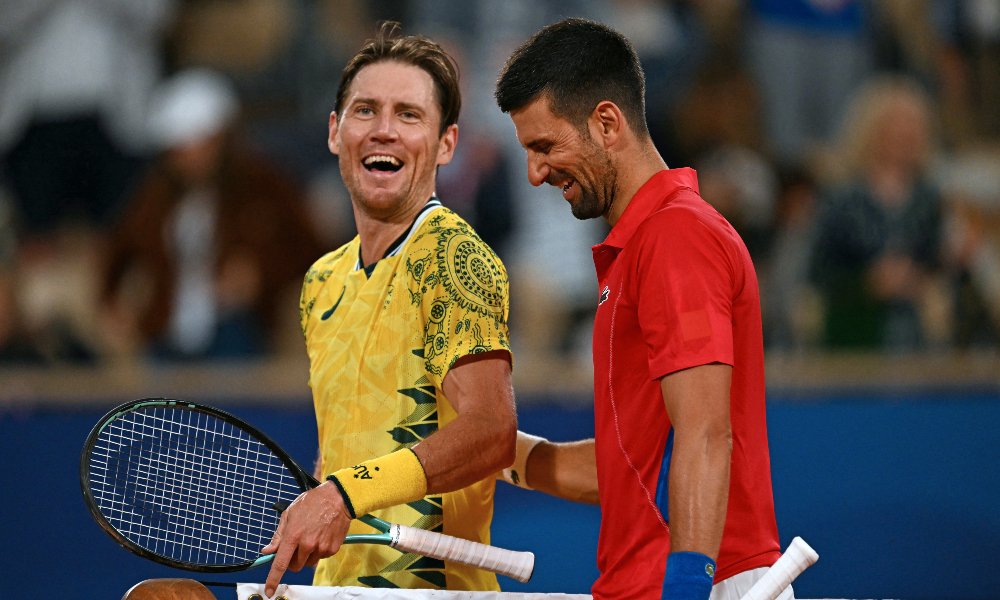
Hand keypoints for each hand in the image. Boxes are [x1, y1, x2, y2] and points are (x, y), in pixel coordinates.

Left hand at [262, 481, 351, 596]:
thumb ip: (278, 535)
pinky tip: (321, 536)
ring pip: (308, 563)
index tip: (269, 591)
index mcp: (293, 535)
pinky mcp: (332, 549)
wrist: (338, 498)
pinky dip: (319, 551)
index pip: (280, 564)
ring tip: (311, 537)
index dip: (273, 580)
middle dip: (292, 561)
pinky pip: (321, 557)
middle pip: (295, 567)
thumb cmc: (312, 502)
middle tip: (295, 548)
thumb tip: (268, 550)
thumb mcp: (289, 513)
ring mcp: (321, 548)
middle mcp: (307, 544)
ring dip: (306, 556)